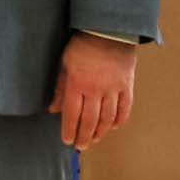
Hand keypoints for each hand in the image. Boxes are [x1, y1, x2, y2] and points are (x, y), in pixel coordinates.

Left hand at [52, 32, 139, 149]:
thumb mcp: (64, 65)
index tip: (67, 141)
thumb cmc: (81, 47)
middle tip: (81, 146)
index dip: (70, 130)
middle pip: (90, 120)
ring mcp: (113, 89)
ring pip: (108, 118)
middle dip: (84, 136)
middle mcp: (96, 90)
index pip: (72, 114)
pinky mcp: (127, 86)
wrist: (108, 32)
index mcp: (77, 84)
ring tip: (95, 139)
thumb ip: (60, 89)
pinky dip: (120, 120)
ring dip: (101, 132)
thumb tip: (53, 109)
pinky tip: (114, 127)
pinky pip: (125, 108)